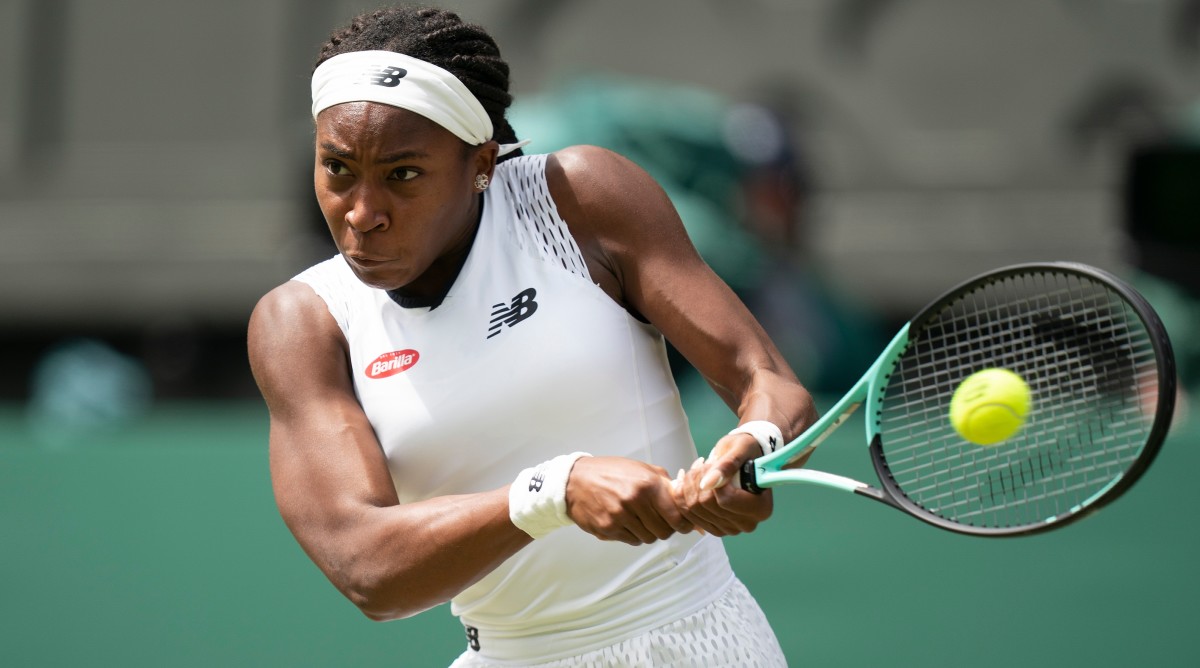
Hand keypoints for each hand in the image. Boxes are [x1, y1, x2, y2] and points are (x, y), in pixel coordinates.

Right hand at [565, 456, 694, 545]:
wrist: (575, 480)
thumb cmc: (610, 472)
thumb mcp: (641, 468)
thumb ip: (665, 483)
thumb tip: (687, 499)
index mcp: (647, 484)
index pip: (677, 516)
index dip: (684, 524)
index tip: (684, 525)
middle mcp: (635, 501)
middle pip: (664, 532)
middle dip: (666, 529)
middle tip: (660, 521)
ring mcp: (620, 516)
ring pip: (649, 538)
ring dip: (648, 532)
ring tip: (639, 519)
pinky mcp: (608, 529)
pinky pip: (632, 541)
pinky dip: (633, 535)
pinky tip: (626, 522)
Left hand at [671, 433, 771, 535]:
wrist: (743, 461)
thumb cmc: (747, 453)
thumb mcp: (741, 449)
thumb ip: (727, 466)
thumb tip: (707, 483)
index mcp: (761, 508)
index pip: (726, 500)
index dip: (714, 481)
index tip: (713, 464)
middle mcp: (747, 523)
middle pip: (707, 504)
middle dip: (699, 478)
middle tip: (704, 463)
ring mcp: (729, 528)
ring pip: (693, 508)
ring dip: (690, 484)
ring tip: (699, 469)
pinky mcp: (714, 527)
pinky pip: (687, 513)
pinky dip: (683, 493)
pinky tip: (689, 480)